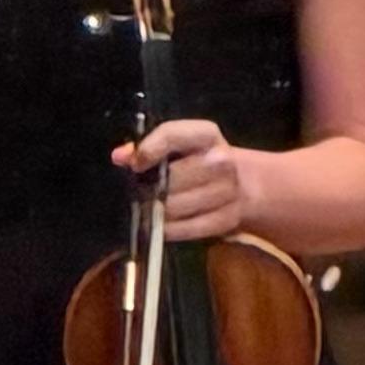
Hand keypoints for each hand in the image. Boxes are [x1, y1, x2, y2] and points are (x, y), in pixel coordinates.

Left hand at [123, 113, 261, 240]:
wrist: (245, 186)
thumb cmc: (200, 161)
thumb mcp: (180, 145)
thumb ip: (148, 147)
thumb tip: (119, 157)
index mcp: (206, 134)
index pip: (171, 135)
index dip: (147, 150)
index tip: (134, 165)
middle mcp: (220, 161)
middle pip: (169, 179)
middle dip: (150, 188)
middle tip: (143, 192)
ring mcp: (226, 192)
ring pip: (173, 207)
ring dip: (156, 211)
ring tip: (153, 207)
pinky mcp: (226, 220)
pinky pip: (184, 229)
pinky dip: (168, 229)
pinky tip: (164, 223)